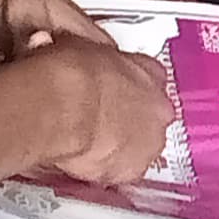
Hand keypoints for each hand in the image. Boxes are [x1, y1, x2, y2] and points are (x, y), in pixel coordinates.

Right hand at [11, 37, 176, 187]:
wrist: (63, 106)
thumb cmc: (70, 74)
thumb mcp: (78, 46)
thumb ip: (84, 54)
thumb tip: (60, 49)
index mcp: (150, 73)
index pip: (150, 78)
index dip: (127, 85)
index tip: (112, 89)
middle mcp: (158, 109)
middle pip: (150, 115)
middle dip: (128, 117)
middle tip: (100, 118)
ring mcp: (148, 142)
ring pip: (139, 146)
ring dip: (119, 145)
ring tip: (90, 142)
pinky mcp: (131, 170)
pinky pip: (121, 171)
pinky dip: (106, 167)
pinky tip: (85, 160)